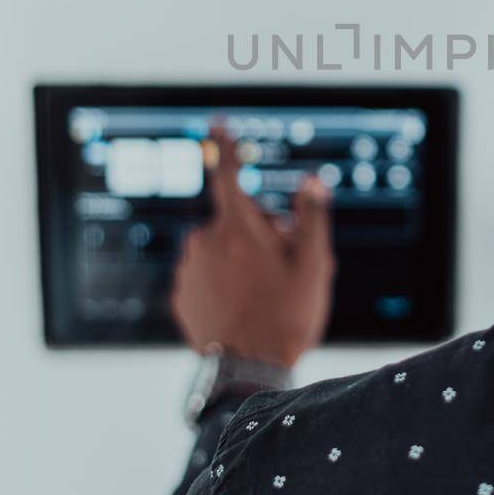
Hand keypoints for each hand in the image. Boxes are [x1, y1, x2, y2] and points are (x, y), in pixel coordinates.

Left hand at [170, 130, 334, 368]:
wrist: (249, 371)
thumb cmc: (285, 314)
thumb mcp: (312, 264)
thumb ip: (311, 217)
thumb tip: (311, 181)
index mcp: (237, 227)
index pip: (229, 173)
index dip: (225, 145)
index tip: (217, 123)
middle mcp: (204, 242)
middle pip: (236, 221)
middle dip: (259, 233)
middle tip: (284, 268)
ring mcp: (188, 270)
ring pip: (220, 251)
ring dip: (240, 261)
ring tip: (264, 295)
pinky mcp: (181, 297)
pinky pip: (206, 278)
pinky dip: (223, 285)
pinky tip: (242, 308)